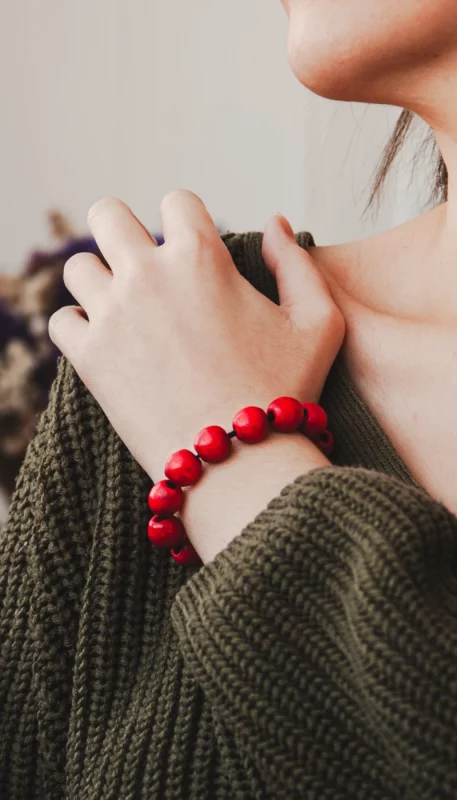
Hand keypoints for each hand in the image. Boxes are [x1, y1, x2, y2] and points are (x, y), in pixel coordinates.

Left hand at [49, 191, 344, 482]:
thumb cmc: (285, 391)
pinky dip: (78, 328)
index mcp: (202, 256)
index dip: (185, 221)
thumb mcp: (319, 322)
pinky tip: (106, 344)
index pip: (175, 201)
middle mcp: (149, 275)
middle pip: (106, 214)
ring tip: (124, 308)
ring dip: (99, 281)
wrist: (239, 461)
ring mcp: (113, 314)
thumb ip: (297, 262)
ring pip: (77, 267)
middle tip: (142, 265)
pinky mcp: (90, 357)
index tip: (189, 249)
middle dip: (123, 232)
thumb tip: (273, 222)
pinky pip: (61, 321)